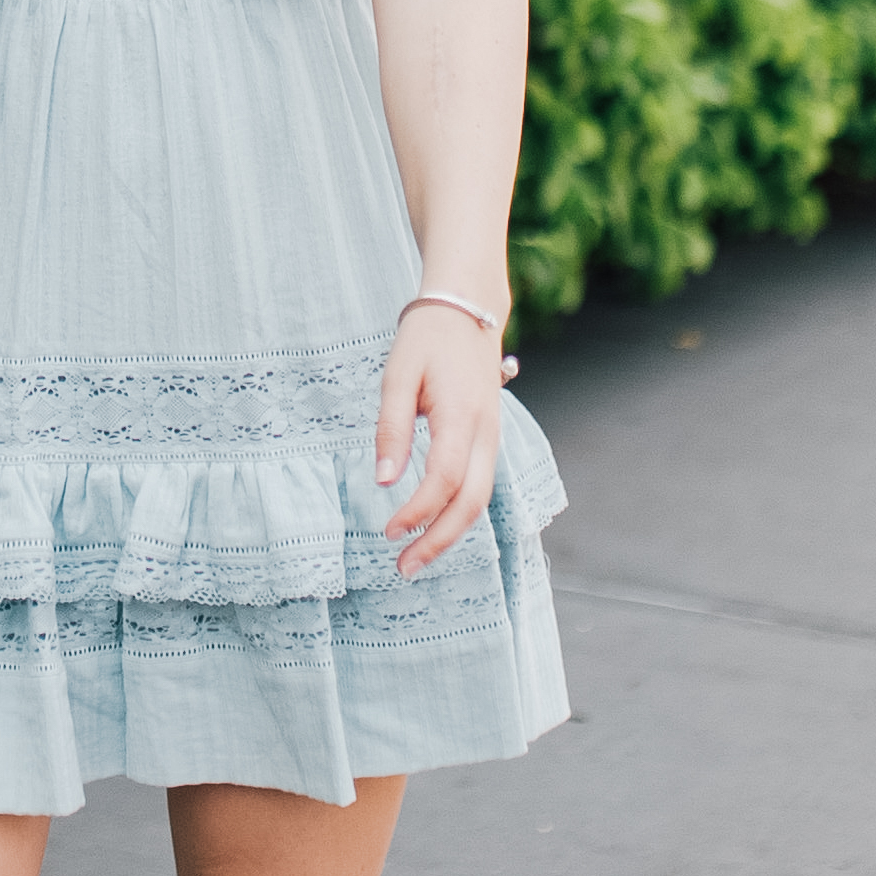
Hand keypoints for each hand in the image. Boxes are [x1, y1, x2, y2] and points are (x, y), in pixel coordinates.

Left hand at [376, 302, 503, 576]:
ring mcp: (492, 436)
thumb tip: (382, 480)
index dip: (417, 512)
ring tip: (415, 557)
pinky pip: (479, 484)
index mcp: (461, 416)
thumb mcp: (397, 375)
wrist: (469, 306)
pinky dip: (458, 512)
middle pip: (472, 503)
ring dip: (450, 532)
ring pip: (480, 498)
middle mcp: (486, 432)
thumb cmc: (427, 338)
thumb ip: (391, 428)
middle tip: (404, 568)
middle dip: (439, 541)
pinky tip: (433, 525)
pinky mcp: (489, 436)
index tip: (387, 531)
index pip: (444, 480)